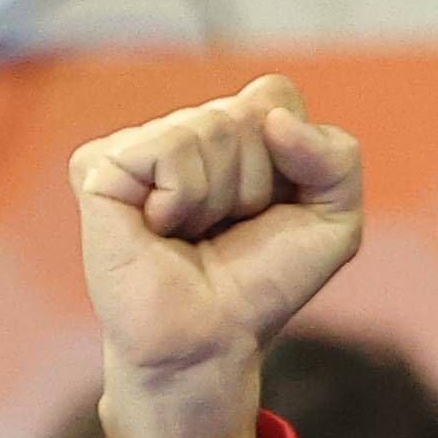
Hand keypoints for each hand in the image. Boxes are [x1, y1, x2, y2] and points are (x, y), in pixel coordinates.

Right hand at [69, 73, 364, 437]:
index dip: (292, 160)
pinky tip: (160, 228)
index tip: (272, 211)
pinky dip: (182, 198)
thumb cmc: (263, 285)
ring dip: (220, 197)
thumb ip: (338, 157)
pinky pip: (167, 148)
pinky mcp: (99, 164)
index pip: (275, 96)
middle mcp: (183, 130)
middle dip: (257, 183)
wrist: (211, 341)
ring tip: (193, 234)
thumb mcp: (335, 222)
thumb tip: (273, 118)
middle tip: (229, 230)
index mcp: (233, 132)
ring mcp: (139, 144)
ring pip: (209, 129)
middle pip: (247, 115)